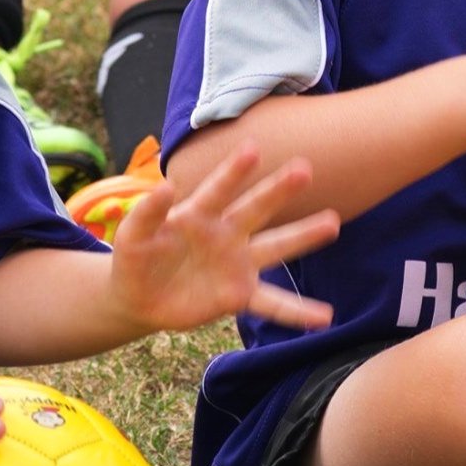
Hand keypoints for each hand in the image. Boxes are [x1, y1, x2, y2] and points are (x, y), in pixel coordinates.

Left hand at [108, 142, 339, 332]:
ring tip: (332, 222)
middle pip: (256, 208)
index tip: (253, 148)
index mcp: (198, 214)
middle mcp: (226, 233)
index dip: (234, 170)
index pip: (218, 189)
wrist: (139, 298)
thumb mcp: (132, 236)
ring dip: (303, 236)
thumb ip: (147, 213)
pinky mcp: (239, 295)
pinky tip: (325, 317)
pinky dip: (298, 311)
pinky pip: (272, 303)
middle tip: (304, 169)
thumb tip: (164, 185)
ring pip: (274, 248)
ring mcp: (237, 263)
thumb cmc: (136, 258)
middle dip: (278, 190)